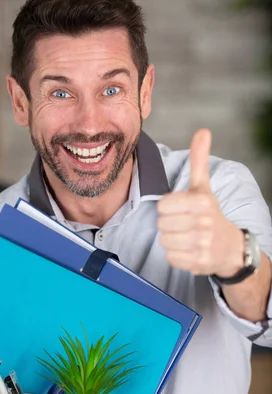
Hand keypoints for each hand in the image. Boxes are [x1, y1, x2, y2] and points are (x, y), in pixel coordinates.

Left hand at [157, 129, 243, 276]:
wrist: (231, 247)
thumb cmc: (211, 214)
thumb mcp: (204, 187)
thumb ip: (199, 160)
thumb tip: (202, 131)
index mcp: (201, 201)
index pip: (163, 206)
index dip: (168, 209)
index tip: (181, 210)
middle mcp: (203, 222)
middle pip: (161, 224)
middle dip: (170, 225)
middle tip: (185, 225)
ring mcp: (201, 243)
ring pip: (164, 242)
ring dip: (172, 240)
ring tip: (187, 237)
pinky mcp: (198, 262)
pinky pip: (171, 257)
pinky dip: (177, 256)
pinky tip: (189, 250)